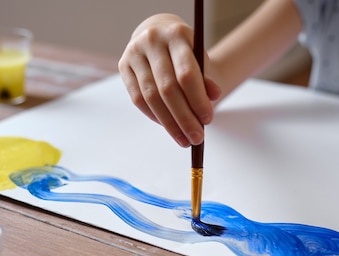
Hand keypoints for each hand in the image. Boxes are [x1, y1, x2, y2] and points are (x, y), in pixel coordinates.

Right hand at [118, 14, 221, 146]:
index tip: (207, 120)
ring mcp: (134, 53)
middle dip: (184, 118)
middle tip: (196, 138)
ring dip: (169, 123)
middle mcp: (152, 40)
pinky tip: (168, 127)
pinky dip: (155, 117)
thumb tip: (214, 97)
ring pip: (151, 97)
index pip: (186, 74)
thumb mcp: (200, 59)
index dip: (197, 100)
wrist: (160, 33)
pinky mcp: (123, 66)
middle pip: (167, 88)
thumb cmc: (184, 51)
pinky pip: (138, 99)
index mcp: (176, 34)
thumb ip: (206, 78)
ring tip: (184, 139)